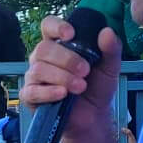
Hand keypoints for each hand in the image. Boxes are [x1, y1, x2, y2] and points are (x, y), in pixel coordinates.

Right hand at [19, 15, 122, 136]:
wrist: (94, 116)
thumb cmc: (97, 88)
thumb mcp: (110, 67)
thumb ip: (111, 49)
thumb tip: (107, 31)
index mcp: (58, 44)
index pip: (48, 26)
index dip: (56, 26)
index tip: (71, 34)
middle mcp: (43, 58)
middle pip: (44, 48)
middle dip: (66, 59)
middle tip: (85, 71)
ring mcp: (34, 77)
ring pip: (39, 69)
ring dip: (62, 77)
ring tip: (80, 87)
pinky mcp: (30, 96)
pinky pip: (32, 90)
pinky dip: (48, 92)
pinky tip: (63, 94)